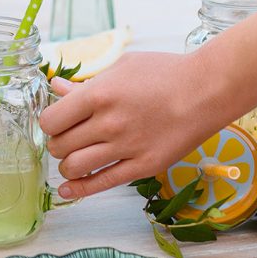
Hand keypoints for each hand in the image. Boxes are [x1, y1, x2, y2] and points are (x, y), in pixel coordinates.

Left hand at [40, 50, 231, 197]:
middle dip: (58, 143)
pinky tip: (67, 190)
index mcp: (99, 94)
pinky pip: (102, 184)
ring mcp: (126, 148)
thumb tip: (57, 87)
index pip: (51, 120)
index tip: (58, 121)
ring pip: (75, 168)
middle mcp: (108, 123)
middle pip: (60, 146)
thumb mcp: (121, 67)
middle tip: (68, 138)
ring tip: (75, 157)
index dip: (50, 123)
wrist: (207, 90)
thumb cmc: (164, 72)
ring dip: (68, 165)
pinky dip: (79, 190)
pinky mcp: (143, 167)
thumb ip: (87, 83)